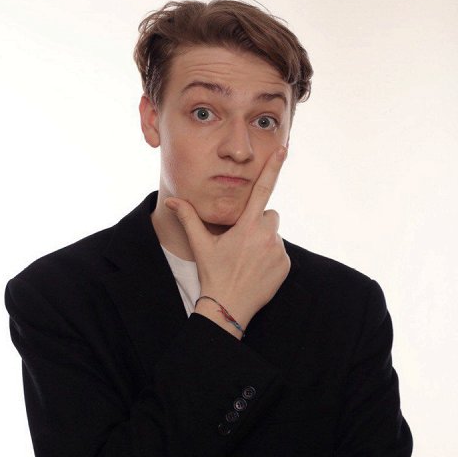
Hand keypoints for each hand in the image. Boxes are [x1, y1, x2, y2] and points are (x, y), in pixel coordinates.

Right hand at [166, 146, 289, 336]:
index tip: (283, 149)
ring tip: (246, 258)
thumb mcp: (200, 244)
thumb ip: (188, 217)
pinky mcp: (286, 264)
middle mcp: (266, 235)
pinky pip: (280, 251)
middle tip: (240, 242)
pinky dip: (270, 256)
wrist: (228, 307)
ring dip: (263, 239)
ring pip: (273, 233)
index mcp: (246, 225)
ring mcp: (278, 250)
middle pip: (268, 214)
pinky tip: (256, 268)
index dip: (273, 167)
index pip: (262, 189)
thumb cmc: (213, 273)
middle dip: (257, 222)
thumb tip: (171, 200)